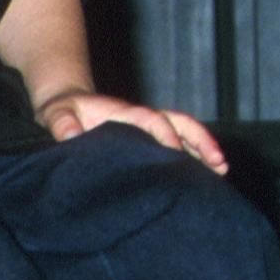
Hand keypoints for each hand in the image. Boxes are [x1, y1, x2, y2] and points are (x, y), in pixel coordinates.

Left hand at [34, 89, 229, 174]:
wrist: (68, 104)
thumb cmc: (62, 112)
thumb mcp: (56, 114)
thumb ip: (62, 123)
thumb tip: (72, 135)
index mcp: (124, 114)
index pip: (151, 121)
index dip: (165, 137)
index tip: (176, 156)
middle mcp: (143, 118)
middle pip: (179, 122)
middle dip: (199, 141)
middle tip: (218, 163)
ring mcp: (149, 127)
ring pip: (185, 132)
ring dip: (204, 147)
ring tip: (223, 170)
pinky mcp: (150, 138)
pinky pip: (179, 142)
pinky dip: (196, 155)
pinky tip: (208, 175)